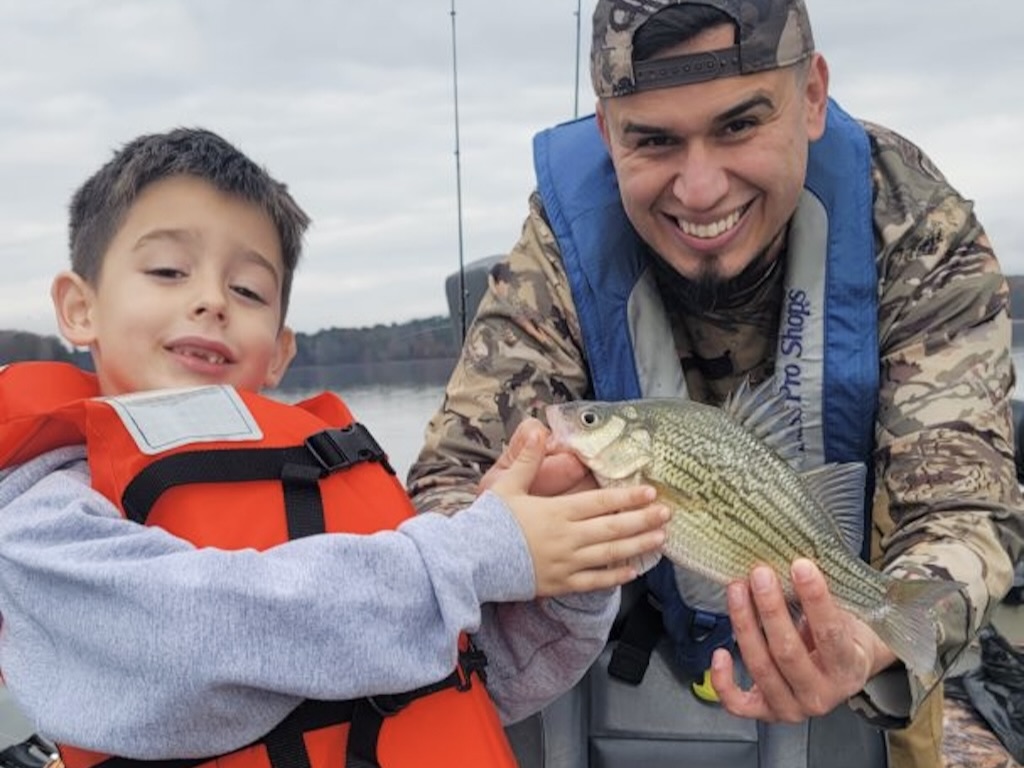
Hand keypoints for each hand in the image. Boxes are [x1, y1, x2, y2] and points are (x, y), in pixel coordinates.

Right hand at [486, 418, 668, 596]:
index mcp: (557, 512)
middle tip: (666, 514)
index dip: (628, 498)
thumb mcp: (507, 485)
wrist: (472, 562)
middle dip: (643, 520)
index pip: (601, 503)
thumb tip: (538, 430)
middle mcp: (567, 538)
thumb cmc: (489, 522)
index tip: (650, 492)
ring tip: (659, 539)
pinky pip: (594, 582)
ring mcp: (566, 564)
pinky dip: (615, 577)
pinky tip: (632, 572)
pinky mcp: (560, 584)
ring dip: (637, 546)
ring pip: (610, 555)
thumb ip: (527, 459)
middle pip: (613, 529)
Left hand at [710, 559, 897, 722]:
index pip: (830, 634)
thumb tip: (799, 560)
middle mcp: (821, 695)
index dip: (815, 599)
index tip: (801, 566)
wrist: (844, 670)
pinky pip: (738, 704)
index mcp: (849, 669)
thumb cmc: (844, 637)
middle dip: (770, 608)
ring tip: (737, 589)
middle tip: (760, 574)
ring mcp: (792, 708)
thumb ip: (826, 598)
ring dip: (744, 624)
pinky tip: (719, 652)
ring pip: (761, 668)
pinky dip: (723, 680)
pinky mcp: (765, 712)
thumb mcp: (849, 616)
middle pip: (788, 652)